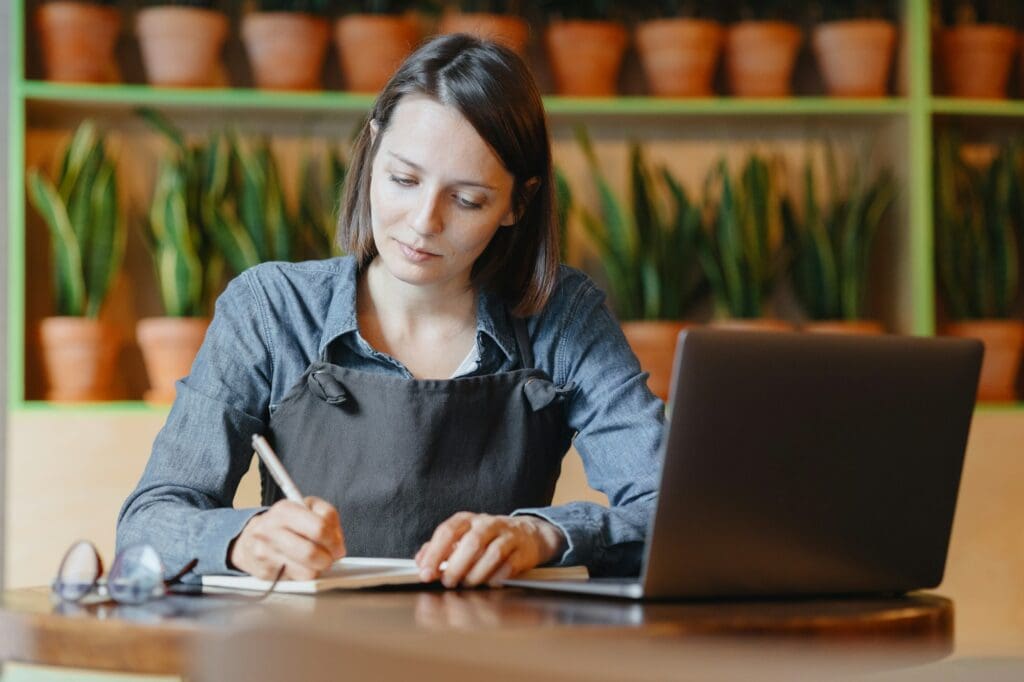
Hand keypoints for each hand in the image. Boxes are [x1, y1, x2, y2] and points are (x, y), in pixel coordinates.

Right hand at [228, 496, 344, 579]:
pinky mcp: (265, 573)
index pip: (319, 527)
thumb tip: (338, 543)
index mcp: (284, 509)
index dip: (334, 540)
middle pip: (311, 552)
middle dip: (328, 558)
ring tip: (316, 561)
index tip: (338, 546)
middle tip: (331, 557)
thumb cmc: (285, 524)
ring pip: (306, 571)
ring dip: (318, 569)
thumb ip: (328, 517)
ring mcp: (265, 553)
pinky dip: (305, 576)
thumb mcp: (306, 508)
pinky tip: (302, 567)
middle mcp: (271, 530)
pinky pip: (297, 581)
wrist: (250, 539)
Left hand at [415, 512, 566, 587]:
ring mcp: (507, 536)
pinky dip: (496, 578)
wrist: (528, 534)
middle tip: (448, 582)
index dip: (435, 553)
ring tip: (468, 584)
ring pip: (491, 554)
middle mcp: (487, 524)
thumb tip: (420, 561)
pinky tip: (488, 582)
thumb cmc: (488, 538)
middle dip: (456, 567)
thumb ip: (439, 548)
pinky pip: (508, 566)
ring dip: (476, 574)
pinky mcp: (522, 551)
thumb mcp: (462, 537)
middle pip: (471, 543)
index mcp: (468, 520)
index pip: (447, 532)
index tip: (425, 573)